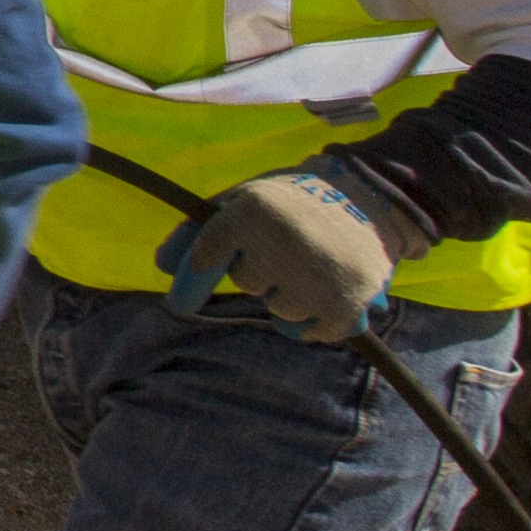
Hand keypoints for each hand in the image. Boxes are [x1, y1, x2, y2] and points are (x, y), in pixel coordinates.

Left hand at [158, 158, 421, 342]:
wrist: (369, 198)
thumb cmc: (290, 201)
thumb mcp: (241, 201)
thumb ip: (198, 231)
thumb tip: (162, 265)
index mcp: (254, 211)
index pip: (208, 255)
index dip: (191, 282)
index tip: (179, 304)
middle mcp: (285, 243)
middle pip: (245, 283)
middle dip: (258, 271)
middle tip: (285, 247)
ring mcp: (318, 277)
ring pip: (278, 310)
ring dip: (288, 295)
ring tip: (309, 264)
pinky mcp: (348, 306)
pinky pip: (309, 332)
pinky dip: (312, 320)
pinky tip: (323, 291)